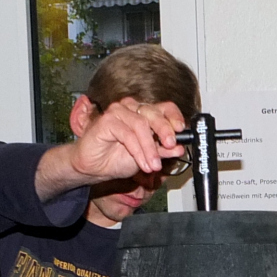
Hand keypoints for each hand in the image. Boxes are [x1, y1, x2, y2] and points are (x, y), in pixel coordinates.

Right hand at [69, 96, 186, 178]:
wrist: (95, 169)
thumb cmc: (117, 159)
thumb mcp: (148, 157)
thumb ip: (163, 151)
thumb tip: (180, 147)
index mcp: (144, 114)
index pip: (164, 108)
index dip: (174, 117)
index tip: (182, 130)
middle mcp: (132, 109)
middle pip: (154, 113)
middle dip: (165, 131)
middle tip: (171, 145)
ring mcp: (118, 112)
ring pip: (141, 125)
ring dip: (150, 148)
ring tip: (154, 165)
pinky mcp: (107, 121)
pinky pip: (127, 134)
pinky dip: (138, 151)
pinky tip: (143, 164)